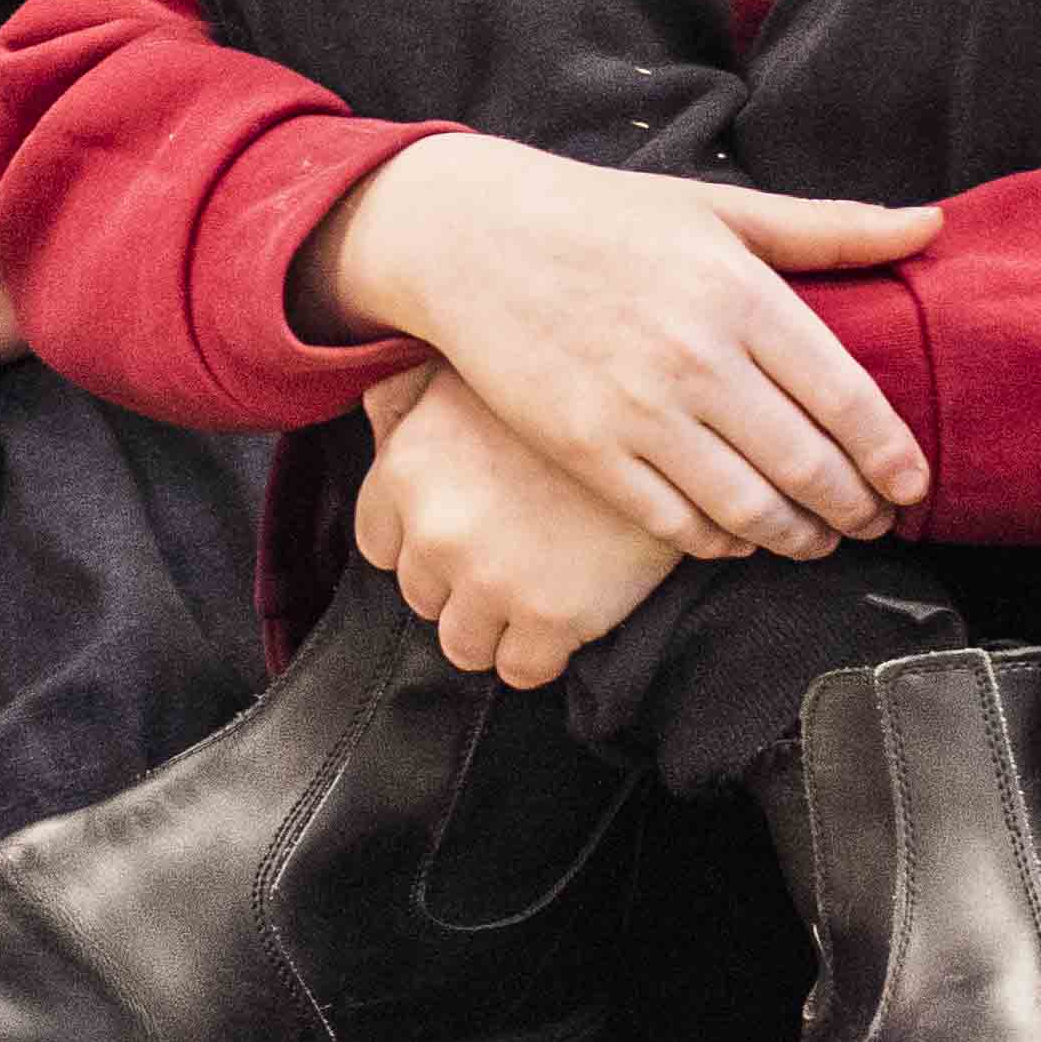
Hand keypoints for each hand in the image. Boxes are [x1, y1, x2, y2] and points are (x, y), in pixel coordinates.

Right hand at [306, 134, 936, 560]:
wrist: (474, 238)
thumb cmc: (606, 218)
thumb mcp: (720, 207)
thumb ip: (830, 228)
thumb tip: (931, 226)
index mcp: (740, 292)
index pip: (847, 399)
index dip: (891, 457)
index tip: (912, 486)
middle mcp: (696, 357)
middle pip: (808, 465)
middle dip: (856, 509)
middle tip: (874, 523)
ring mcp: (638, 410)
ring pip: (749, 507)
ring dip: (798, 538)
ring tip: (818, 540)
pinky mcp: (587, 450)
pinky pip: (675, 524)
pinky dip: (722, 543)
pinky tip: (740, 537)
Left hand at [350, 364, 686, 686]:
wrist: (666, 420)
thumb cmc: (563, 386)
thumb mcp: (473, 371)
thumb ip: (409, 397)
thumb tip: (374, 411)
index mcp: (406, 469)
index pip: (379, 543)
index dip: (419, 541)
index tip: (459, 533)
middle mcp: (436, 530)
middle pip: (421, 596)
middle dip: (457, 584)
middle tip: (506, 558)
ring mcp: (491, 580)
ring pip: (462, 644)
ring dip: (492, 628)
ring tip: (532, 592)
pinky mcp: (552, 618)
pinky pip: (521, 670)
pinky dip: (537, 655)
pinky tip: (563, 619)